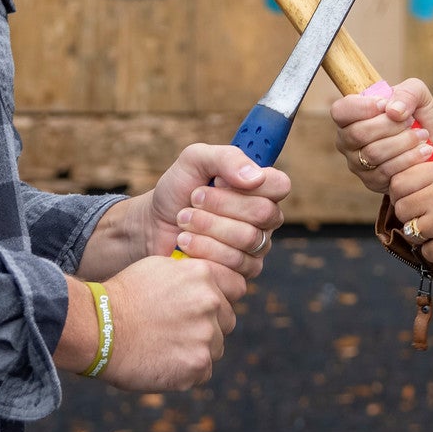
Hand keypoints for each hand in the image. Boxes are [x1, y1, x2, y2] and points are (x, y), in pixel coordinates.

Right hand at [97, 253, 244, 390]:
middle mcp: (210, 303)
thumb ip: (191, 275)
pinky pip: (202, 372)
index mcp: (203, 276)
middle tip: (177, 331)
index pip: (236, 288)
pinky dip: (186, 371)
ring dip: (197, 350)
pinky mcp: (197, 365)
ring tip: (164, 347)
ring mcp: (206, 336)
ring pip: (215, 348)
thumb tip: (210, 283)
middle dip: (208, 326)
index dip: (221, 298)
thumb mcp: (159, 268)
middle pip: (226, 320)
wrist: (98, 329)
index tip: (205, 307)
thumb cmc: (123, 297)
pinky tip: (161, 362)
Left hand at [145, 143, 290, 277]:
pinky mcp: (241, 273)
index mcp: (260, 188)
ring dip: (207, 226)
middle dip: (220, 205)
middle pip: (263, 213)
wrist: (152, 225)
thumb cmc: (177, 190)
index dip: (250, 183)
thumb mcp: (195, 160)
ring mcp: (256, 248)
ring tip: (183, 220)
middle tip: (193, 199)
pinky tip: (185, 242)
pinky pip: (234, 263)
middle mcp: (264, 219)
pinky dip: (203, 249)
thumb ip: (226, 158)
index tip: (218, 180)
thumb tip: (255, 177)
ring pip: (247, 238)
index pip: (280, 185)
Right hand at [330, 78, 432, 194]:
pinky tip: (424, 151)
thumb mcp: (418, 94)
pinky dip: (409, 159)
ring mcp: (357, 163)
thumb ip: (407, 93)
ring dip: (403, 142)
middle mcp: (347, 140)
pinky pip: (386, 172)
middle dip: (390, 126)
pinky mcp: (372, 181)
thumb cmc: (419, 116)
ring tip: (422, 135)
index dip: (362, 107)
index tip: (386, 105)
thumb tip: (393, 110)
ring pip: (373, 153)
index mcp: (350, 116)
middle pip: (358, 133)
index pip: (340, 111)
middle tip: (411, 122)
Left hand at [387, 156, 432, 267]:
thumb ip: (429, 174)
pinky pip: (426, 251)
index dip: (400, 194)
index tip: (410, 200)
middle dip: (409, 217)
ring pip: (411, 231)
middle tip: (425, 218)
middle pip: (401, 208)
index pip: (398, 181)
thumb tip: (395, 184)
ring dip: (422, 236)